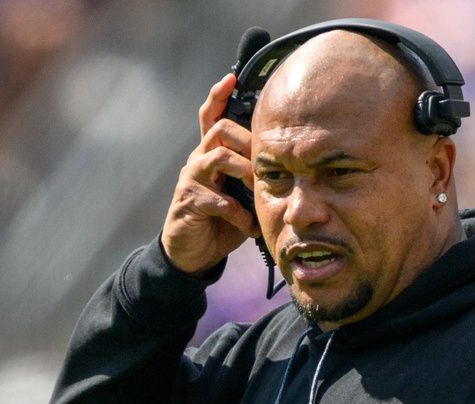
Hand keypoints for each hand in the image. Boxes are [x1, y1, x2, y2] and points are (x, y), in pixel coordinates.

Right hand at [159, 73, 255, 274]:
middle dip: (247, 141)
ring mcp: (191, 180)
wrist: (191, 254)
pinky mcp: (189, 202)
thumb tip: (286, 168)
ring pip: (219, 156)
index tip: (230, 77)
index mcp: (210, 156)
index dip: (218, 96)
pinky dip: (240, 215)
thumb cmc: (220, 222)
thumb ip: (254, 179)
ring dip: (245, 171)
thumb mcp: (240, 197)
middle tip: (264, 161)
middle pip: (220, 129)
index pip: (210, 118)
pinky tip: (249, 227)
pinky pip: (220, 200)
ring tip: (258, 189)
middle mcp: (198, 161)